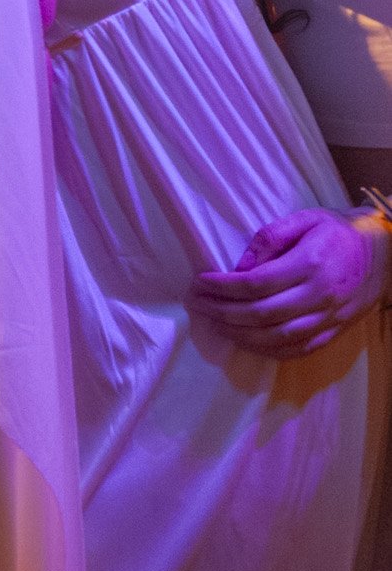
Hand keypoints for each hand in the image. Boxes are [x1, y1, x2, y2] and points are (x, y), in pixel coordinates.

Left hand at [190, 207, 389, 356]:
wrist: (384, 254)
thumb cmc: (337, 233)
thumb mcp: (305, 219)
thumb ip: (271, 236)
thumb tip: (240, 265)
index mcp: (310, 265)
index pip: (257, 284)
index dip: (223, 287)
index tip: (200, 283)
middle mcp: (320, 296)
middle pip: (262, 314)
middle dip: (223, 312)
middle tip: (197, 304)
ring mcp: (329, 318)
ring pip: (278, 337)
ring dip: (240, 334)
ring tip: (214, 323)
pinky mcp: (334, 332)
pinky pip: (298, 350)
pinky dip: (268, 351)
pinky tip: (245, 341)